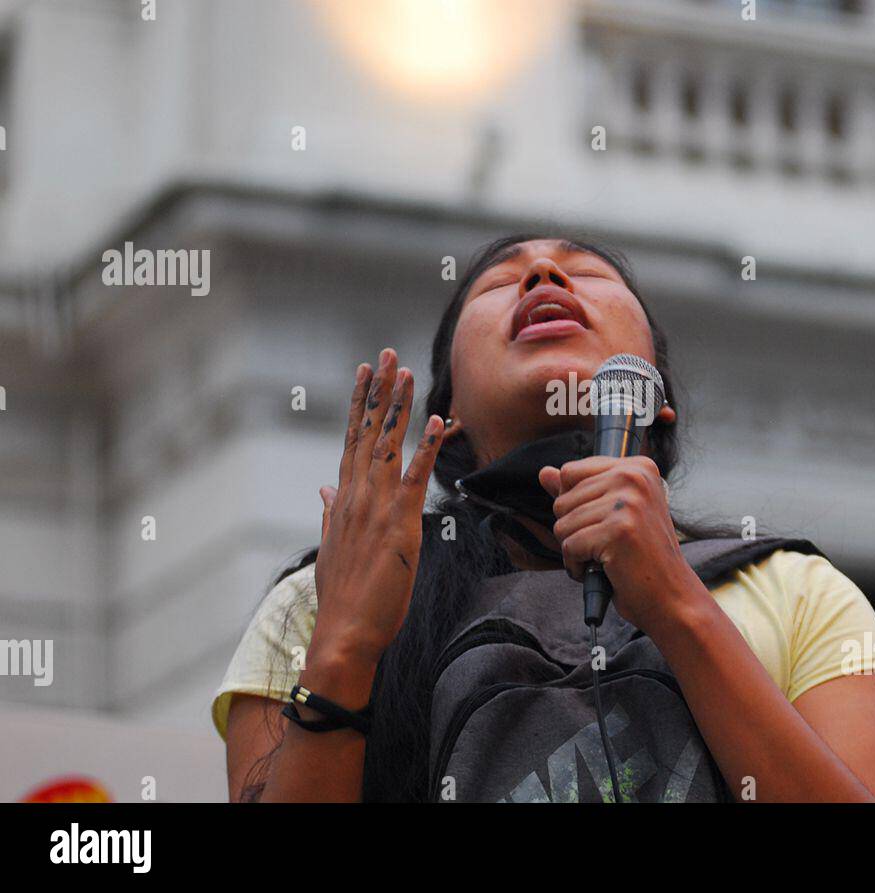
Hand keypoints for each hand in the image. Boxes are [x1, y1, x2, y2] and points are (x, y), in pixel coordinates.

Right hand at [309, 349, 444, 667]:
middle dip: (378, 392)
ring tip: (405, 372)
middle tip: (386, 355)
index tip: (364, 374)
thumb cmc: (343, 595)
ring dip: (398, 407)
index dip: (358, 405)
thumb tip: (324, 486)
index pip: (351, 441)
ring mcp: (375, 507)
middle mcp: (355, 495)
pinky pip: (415, 477)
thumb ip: (329, 512)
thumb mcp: (332, 546)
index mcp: (343, 500)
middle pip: (367, 432)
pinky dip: (425, 447)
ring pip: (387, 445)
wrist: (344, 632)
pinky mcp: (399, 524)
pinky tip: (435, 421)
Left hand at [538, 456, 698, 634]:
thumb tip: (544, 472)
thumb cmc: (642, 557)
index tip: (601, 521)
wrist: (670, 595)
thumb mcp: (612, 513)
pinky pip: (569, 545)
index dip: (574, 503)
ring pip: (562, 523)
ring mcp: (627, 502)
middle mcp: (634, 477)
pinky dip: (577, 566)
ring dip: (576, 549)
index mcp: (636, 467)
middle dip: (574, 529)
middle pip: (563, 498)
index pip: (570, 471)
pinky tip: (602, 570)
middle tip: (605, 545)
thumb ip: (578, 490)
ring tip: (605, 557)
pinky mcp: (618, 530)